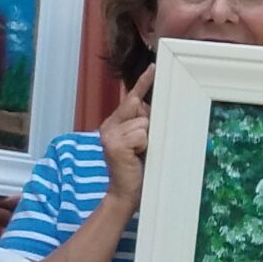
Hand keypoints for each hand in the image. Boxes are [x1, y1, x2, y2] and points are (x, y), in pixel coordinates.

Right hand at [101, 67, 152, 203]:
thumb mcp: (141, 142)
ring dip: (148, 139)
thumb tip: (152, 110)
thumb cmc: (137, 169)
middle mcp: (109, 126)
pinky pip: (141, 134)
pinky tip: (136, 157)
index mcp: (114, 124)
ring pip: (144, 123)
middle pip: (141, 109)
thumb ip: (143, 125)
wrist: (125, 194)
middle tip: (142, 148)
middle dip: (149, 124)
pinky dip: (144, 146)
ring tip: (139, 155)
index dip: (143, 83)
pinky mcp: (114, 143)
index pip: (131, 98)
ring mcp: (110, 134)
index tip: (154, 67)